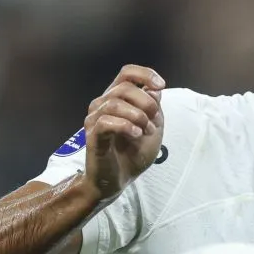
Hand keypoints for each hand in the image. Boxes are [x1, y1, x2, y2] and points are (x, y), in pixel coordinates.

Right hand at [82, 65, 165, 199]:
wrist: (118, 181)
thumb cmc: (133, 155)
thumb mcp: (153, 129)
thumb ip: (154, 108)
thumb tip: (155, 89)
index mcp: (117, 99)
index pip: (127, 73)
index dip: (145, 74)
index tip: (161, 86)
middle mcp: (102, 104)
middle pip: (124, 88)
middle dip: (146, 103)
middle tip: (155, 123)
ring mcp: (94, 119)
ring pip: (115, 103)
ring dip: (138, 117)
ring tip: (146, 132)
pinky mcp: (92, 136)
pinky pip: (106, 122)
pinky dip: (126, 126)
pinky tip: (136, 135)